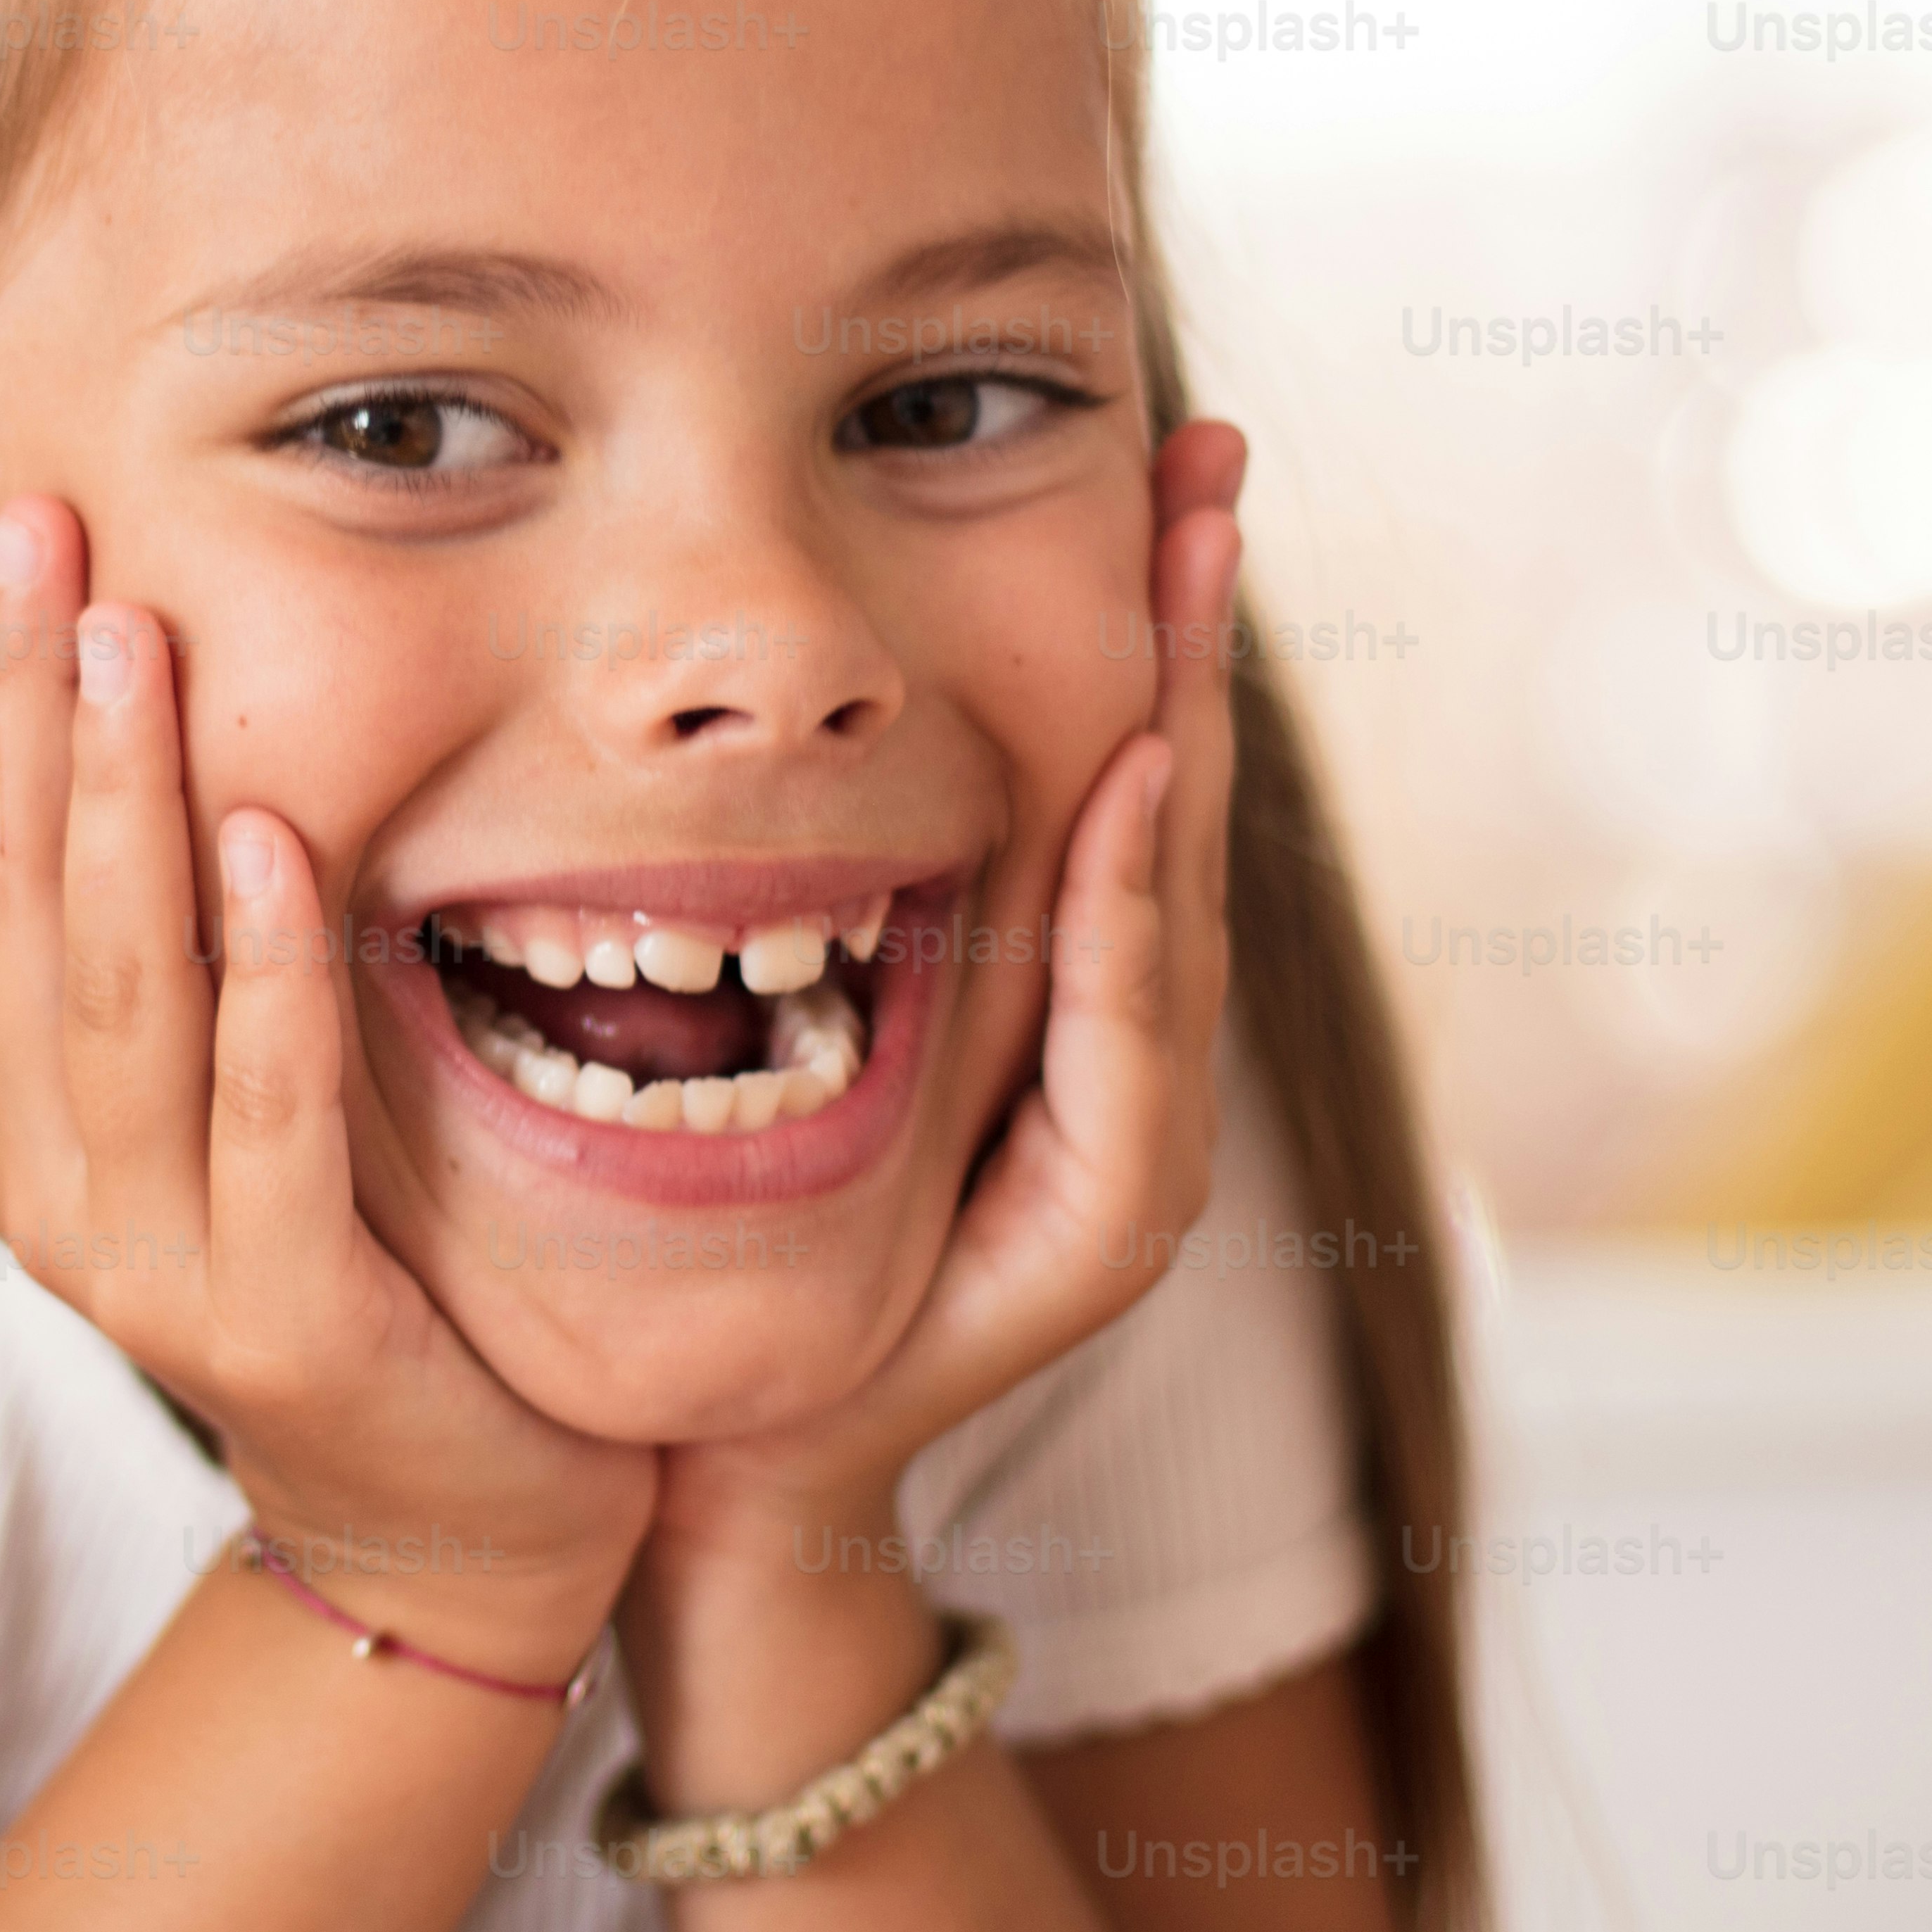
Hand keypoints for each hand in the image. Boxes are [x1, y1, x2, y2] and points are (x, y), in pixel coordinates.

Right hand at [0, 497, 656, 1678]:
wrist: (454, 1519)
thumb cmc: (353, 1264)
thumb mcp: (222, 1092)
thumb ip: (158, 955)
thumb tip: (115, 720)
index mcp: (9, 1122)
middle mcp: (44, 1190)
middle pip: (12, 911)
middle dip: (19, 709)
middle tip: (39, 530)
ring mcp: (149, 1267)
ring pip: (121, 999)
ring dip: (123, 808)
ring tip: (135, 640)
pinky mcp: (281, 1322)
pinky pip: (269, 1118)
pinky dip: (264, 977)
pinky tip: (268, 840)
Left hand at [642, 423, 1250, 1597]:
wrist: (727, 1466)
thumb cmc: (729, 1259)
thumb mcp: (760, 1037)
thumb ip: (814, 911)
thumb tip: (748, 710)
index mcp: (1050, 1009)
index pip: (1106, 780)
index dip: (1135, 634)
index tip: (1148, 465)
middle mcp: (1118, 1066)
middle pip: (1165, 816)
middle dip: (1188, 639)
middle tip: (1204, 465)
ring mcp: (1126, 1148)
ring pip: (1168, 908)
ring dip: (1181, 736)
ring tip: (1180, 584)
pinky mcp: (1097, 1230)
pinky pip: (1126, 1045)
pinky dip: (1126, 914)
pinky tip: (1124, 787)